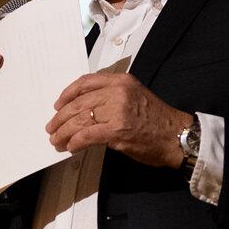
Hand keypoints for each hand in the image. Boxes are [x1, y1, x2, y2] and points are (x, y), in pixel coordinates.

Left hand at [48, 71, 190, 168]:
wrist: (176, 137)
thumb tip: (83, 111)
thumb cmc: (156, 120)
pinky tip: (71, 147)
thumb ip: (110, 97)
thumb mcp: (134, 97)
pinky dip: (75, 142)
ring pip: (79, 119)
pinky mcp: (116, 130)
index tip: (57, 105)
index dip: (67, 94)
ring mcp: (117, 110)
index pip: (86, 82)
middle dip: (61, 118)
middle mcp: (117, 91)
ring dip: (64, 132)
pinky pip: (87, 134)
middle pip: (79, 102)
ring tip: (56, 141)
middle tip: (51, 128)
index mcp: (121, 81)